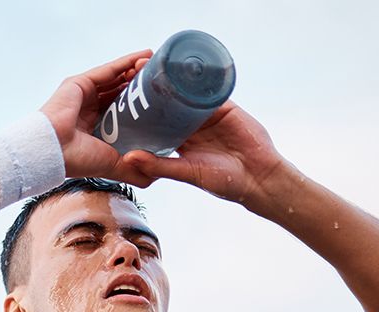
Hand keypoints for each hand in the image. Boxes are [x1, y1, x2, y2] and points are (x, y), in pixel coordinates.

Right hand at [39, 49, 158, 188]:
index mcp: (96, 128)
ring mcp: (85, 94)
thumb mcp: (114, 166)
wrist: (53, 150)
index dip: (140, 104)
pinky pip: (109, 69)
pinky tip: (144, 56)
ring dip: (136, 69)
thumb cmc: (78, 161)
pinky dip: (127, 61)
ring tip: (156, 64)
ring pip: (116, 77)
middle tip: (162, 79)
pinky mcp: (81, 82)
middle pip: (120, 90)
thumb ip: (134, 171)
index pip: (123, 111)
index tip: (161, 99)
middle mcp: (90, 109)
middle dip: (139, 84)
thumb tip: (156, 178)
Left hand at [114, 63, 287, 206]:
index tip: (121, 96)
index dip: (140, 109)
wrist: (258, 178)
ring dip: (171, 76)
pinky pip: (208, 87)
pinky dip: (197, 77)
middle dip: (152, 87)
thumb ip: (159, 165)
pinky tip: (183, 64)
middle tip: (133, 71)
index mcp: (178, 141)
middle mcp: (190, 125)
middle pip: (167, 101)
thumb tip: (129, 158)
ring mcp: (206, 114)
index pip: (154, 121)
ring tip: (153, 63)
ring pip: (185, 91)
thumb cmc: (222, 181)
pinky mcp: (224, 105)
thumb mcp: (186, 172)